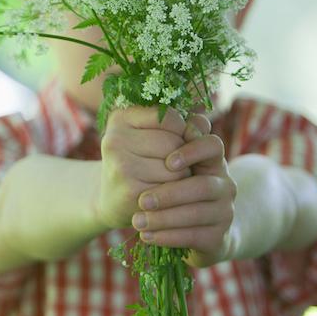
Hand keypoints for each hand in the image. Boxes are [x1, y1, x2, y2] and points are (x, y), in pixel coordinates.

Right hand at [94, 106, 192, 229]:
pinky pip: (172, 190)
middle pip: (173, 143)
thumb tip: (202, 124)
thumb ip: (183, 124)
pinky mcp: (130, 191)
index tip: (174, 140)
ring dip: (182, 176)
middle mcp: (115, 139)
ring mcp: (121, 166)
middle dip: (182, 155)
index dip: (180, 130)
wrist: (114, 198)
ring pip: (176, 168)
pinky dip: (175, 193)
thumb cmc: (142, 160)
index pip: (167, 117)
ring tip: (166, 179)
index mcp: (120, 118)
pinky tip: (162, 194)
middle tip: (170, 164)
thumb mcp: (155, 135)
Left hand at [131, 113, 237, 266]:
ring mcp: (225, 213)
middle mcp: (225, 185)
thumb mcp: (170, 166)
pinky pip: (195, 237)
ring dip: (164, 218)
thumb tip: (154, 113)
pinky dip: (169, 237)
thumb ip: (165, 141)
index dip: (193, 151)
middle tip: (142, 200)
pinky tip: (147, 237)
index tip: (168, 161)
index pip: (213, 146)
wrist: (196, 231)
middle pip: (203, 186)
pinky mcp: (218, 239)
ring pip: (197, 214)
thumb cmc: (174, 190)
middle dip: (170, 194)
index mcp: (213, 162)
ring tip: (137, 222)